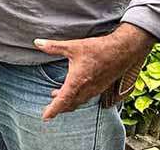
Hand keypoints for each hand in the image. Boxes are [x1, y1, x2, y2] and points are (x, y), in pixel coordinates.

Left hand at [34, 24, 155, 119]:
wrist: (122, 51)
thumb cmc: (97, 48)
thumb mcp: (72, 46)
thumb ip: (53, 46)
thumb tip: (37, 42)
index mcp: (77, 81)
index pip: (62, 100)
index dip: (53, 109)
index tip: (45, 117)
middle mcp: (86, 89)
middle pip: (70, 104)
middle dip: (58, 109)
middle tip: (48, 112)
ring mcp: (95, 89)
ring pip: (79, 102)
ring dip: (68, 103)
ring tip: (57, 99)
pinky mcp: (101, 86)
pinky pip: (86, 98)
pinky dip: (77, 99)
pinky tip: (74, 92)